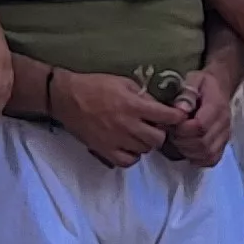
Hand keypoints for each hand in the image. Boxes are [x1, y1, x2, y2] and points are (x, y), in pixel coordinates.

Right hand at [52, 71, 185, 168]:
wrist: (66, 98)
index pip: (167, 117)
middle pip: (158, 139)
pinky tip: (128, 146)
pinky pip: (128, 161)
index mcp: (133, 105)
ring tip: (138, 134)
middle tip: (153, 126)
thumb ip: (143, 95)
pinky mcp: (105, 150)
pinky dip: (132, 155)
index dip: (176, 117)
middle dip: (160, 132)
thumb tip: (158, 107)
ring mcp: (116, 140)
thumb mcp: (123, 82)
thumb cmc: (95, 86)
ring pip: (145, 150)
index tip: (176, 116)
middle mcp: (128, 125)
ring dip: (145, 143)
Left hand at [163, 67, 235, 166]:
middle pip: (203, 143)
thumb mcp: (193, 79)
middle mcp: (224, 123)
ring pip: (207, 154)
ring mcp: (225, 135)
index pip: (200, 126)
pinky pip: (212, 159)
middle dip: (181, 141)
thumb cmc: (202, 84)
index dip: (182, 129)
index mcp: (217, 106)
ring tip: (177, 140)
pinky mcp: (223, 144)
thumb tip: (180, 110)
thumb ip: (186, 92)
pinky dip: (197, 159)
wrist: (219, 87)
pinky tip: (187, 150)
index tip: (170, 123)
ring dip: (187, 151)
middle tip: (170, 132)